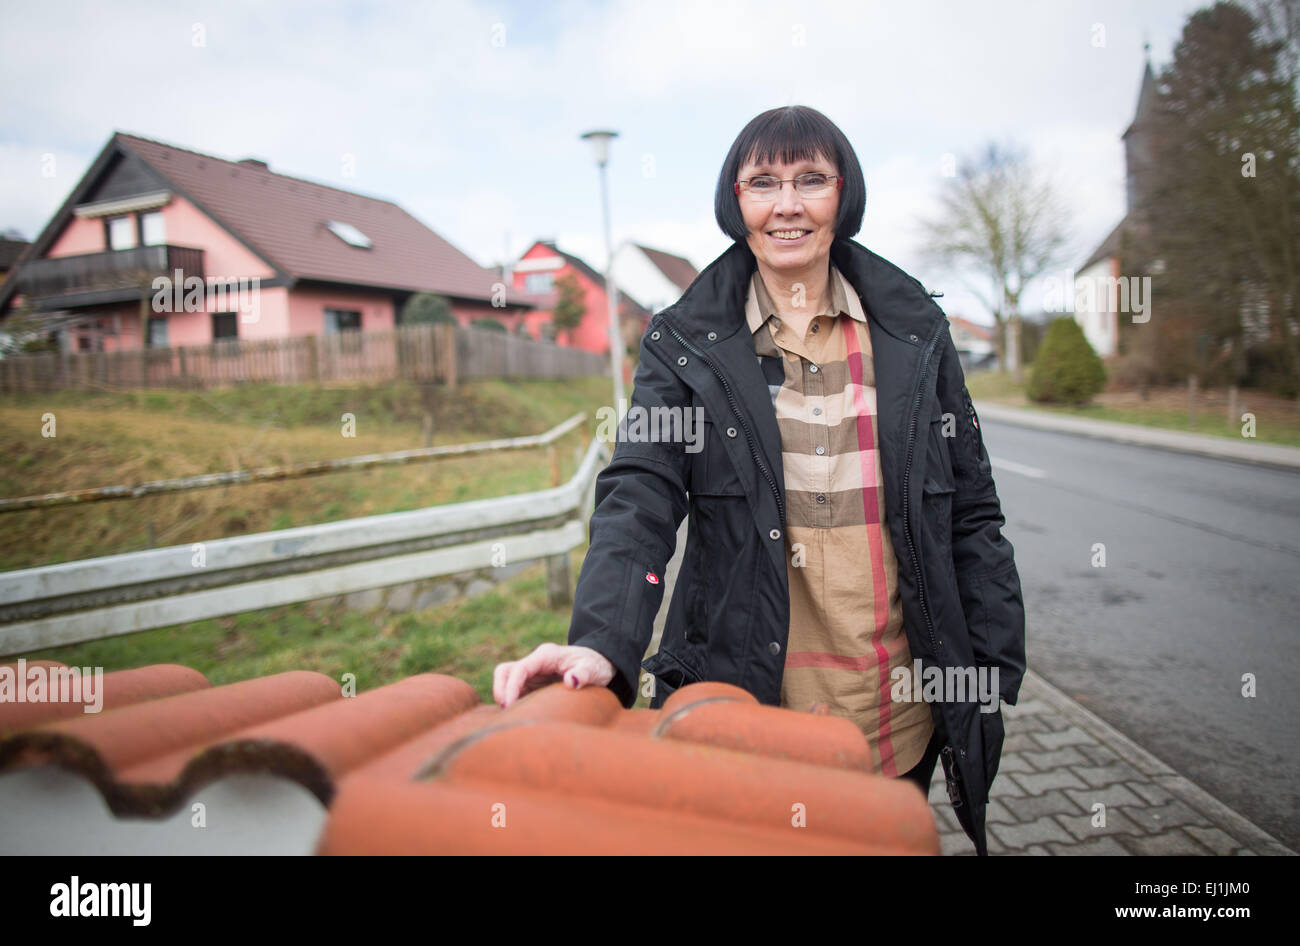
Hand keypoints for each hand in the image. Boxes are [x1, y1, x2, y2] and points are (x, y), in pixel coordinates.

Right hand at [492, 642, 615, 707]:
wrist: (599, 663)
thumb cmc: (596, 665)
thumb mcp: (593, 669)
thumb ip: (583, 674)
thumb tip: (571, 681)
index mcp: (546, 655)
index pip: (520, 668)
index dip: (511, 686)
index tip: (509, 705)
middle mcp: (535, 662)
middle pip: (505, 671)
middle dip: (500, 689)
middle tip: (507, 711)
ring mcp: (533, 672)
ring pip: (506, 679)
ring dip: (503, 695)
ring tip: (512, 715)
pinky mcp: (533, 683)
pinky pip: (515, 690)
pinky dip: (512, 701)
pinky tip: (519, 716)